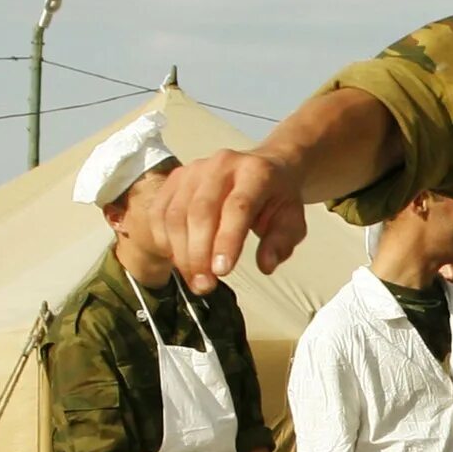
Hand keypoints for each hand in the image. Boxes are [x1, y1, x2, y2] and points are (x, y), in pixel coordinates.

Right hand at [157, 147, 307, 292]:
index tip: (221, 272)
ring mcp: (194, 170)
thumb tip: (266, 265)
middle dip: (199, 253)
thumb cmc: (277, 199)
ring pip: (176, 213)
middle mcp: (221, 165)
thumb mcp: (292, 221)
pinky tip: (178, 260)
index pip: (237, 207)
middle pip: (200, 211)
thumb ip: (281, 243)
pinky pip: (160, 212)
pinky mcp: (175, 178)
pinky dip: (165, 240)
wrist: (263, 169)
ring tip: (194, 280)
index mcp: (256, 172)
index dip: (227, 241)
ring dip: (181, 253)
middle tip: (205, 285)